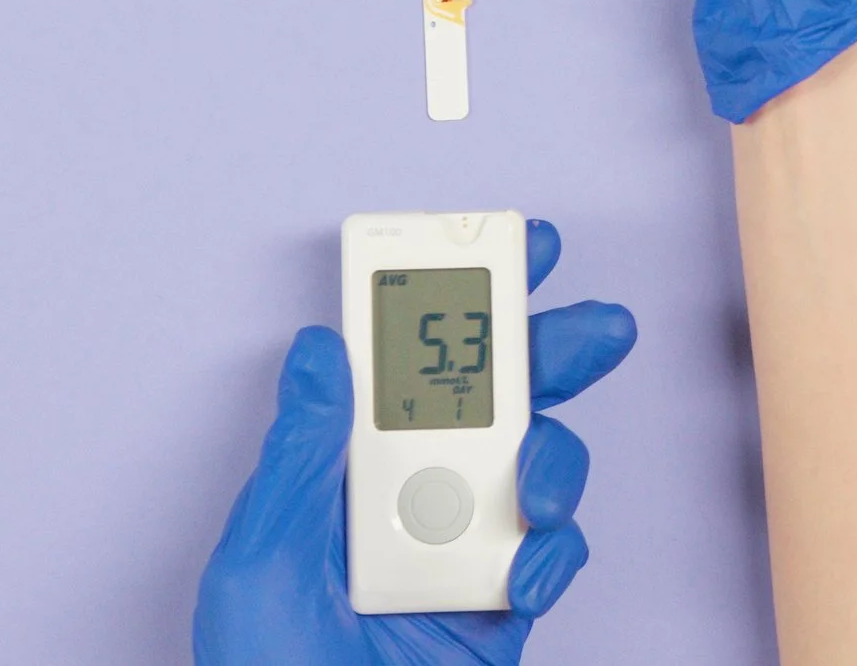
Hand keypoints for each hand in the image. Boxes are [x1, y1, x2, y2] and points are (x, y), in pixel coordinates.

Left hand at [193, 220, 636, 664]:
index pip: (404, 366)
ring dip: (556, 463)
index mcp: (341, 473)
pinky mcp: (500, 608)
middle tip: (594, 328)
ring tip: (540, 490)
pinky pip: (552, 556)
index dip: (456, 303)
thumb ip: (300, 453)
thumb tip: (317, 350)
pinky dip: (554, 558)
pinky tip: (526, 574)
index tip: (504, 249)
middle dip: (552, 353)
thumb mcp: (261, 559)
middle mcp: (407, 499)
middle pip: (495, 401)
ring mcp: (460, 551)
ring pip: (537, 469)